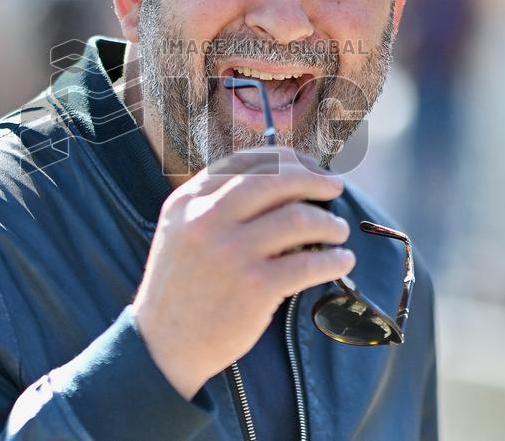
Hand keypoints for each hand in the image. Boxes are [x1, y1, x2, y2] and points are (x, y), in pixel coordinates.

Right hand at [133, 145, 354, 399]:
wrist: (163, 346)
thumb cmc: (179, 287)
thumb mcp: (181, 232)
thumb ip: (214, 204)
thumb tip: (278, 181)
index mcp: (188, 201)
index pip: (244, 161)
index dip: (285, 158)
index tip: (308, 164)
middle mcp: (207, 219)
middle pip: (277, 180)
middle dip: (314, 179)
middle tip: (335, 187)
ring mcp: (232, 253)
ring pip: (299, 218)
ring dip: (328, 222)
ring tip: (338, 231)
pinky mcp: (256, 287)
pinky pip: (309, 263)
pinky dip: (334, 259)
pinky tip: (341, 260)